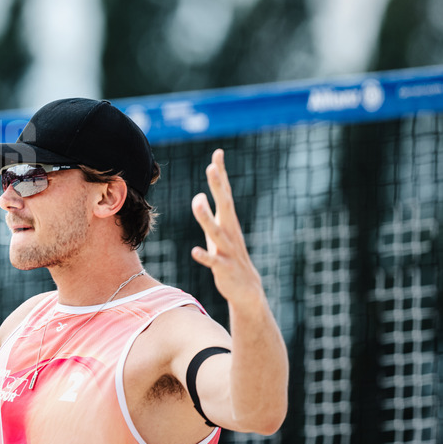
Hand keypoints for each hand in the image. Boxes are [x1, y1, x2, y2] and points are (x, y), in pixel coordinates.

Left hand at [190, 149, 262, 306]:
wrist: (247, 290)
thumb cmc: (229, 257)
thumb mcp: (218, 234)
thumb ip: (209, 215)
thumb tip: (198, 196)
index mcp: (228, 222)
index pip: (225, 194)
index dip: (221, 174)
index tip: (218, 153)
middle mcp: (230, 232)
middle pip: (225, 206)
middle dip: (218, 187)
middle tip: (212, 167)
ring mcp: (228, 250)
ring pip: (217, 232)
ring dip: (206, 217)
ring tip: (197, 201)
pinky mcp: (224, 269)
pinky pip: (214, 262)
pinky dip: (205, 256)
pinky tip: (195, 251)